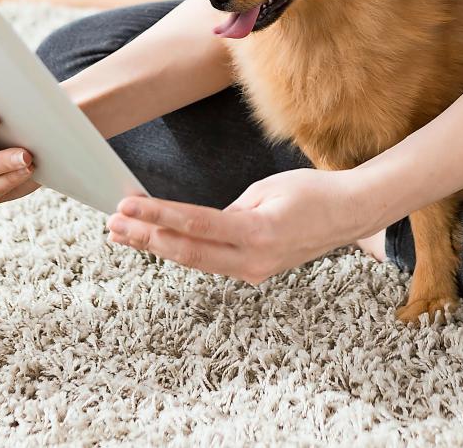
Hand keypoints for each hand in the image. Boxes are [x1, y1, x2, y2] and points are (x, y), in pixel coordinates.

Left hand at [106, 168, 385, 283]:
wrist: (350, 215)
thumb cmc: (314, 194)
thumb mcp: (268, 190)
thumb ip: (230, 210)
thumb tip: (196, 225)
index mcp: (257, 233)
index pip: (195, 224)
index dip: (156, 216)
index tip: (126, 207)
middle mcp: (252, 259)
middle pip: (186, 250)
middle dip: (145, 237)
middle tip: (112, 224)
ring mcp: (253, 270)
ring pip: (194, 260)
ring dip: (157, 246)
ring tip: (123, 234)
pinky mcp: (253, 271)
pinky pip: (210, 261)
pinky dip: (181, 250)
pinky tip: (157, 242)